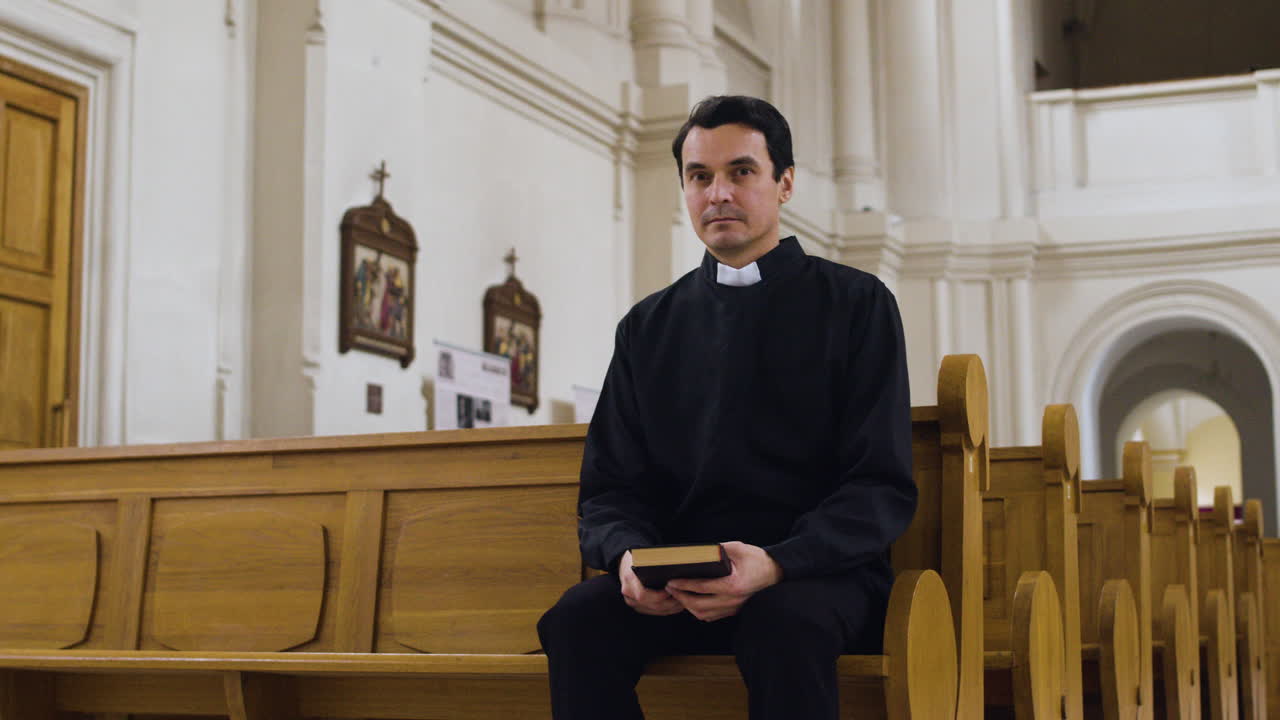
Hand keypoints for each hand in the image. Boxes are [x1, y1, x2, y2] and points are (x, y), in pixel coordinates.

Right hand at [619, 550, 683, 615]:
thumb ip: (655, 562)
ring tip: (683, 600)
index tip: (672, 590)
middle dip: (670, 603)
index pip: (643, 594)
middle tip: (683, 597)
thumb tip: (674, 567)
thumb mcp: (644, 556)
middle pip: (652, 604)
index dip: (659, 596)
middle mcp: (628, 592)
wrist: (624, 563)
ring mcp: (632, 601)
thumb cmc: (639, 557)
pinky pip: (654, 611)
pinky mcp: (638, 606)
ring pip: (655, 610)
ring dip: (671, 607)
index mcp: (629, 578)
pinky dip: (667, 609)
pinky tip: (677, 604)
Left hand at [666, 541, 782, 621]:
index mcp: (733, 584)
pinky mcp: (734, 610)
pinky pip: (712, 616)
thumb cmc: (757, 559)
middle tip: (670, 588)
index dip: (683, 585)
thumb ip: (717, 550)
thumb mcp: (737, 548)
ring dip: (688, 606)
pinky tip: (691, 601)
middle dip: (681, 598)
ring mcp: (734, 607)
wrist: (776, 572)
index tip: (671, 581)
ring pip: (704, 614)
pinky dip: (698, 611)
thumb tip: (697, 553)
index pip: (701, 587)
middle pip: (699, 605)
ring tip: (678, 595)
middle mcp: (732, 600)